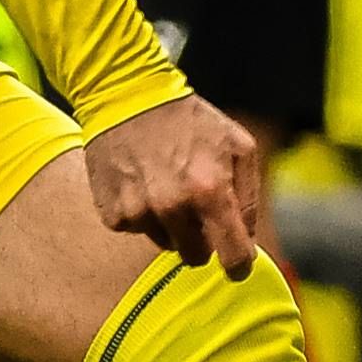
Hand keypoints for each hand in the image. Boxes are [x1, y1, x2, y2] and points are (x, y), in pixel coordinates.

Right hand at [84, 91, 267, 276]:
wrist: (127, 95)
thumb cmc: (188, 119)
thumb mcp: (238, 145)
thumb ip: (250, 196)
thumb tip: (248, 238)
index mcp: (210, 191)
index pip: (233, 255)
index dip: (239, 264)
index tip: (238, 265)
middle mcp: (173, 206)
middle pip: (195, 256)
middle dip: (200, 239)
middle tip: (195, 208)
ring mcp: (139, 212)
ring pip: (164, 243)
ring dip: (169, 224)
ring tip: (164, 185)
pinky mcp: (112, 212)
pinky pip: (135, 230)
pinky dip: (140, 214)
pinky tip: (141, 184)